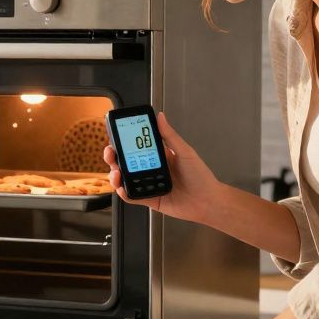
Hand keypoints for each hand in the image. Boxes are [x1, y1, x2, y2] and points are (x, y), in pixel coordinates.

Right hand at [104, 111, 221, 223]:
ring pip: (125, 178)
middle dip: (114, 156)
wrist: (207, 201)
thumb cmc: (200, 176)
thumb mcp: (185, 151)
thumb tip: (160, 117)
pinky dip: (124, 192)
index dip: (123, 141)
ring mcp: (148, 184)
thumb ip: (170, 135)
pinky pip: (132, 196)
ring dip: (115, 174)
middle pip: (125, 161)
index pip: (136, 146)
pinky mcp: (149, 199)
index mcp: (159, 156)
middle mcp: (151, 169)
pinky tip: (122, 187)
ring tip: (116, 172)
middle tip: (111, 153)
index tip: (115, 135)